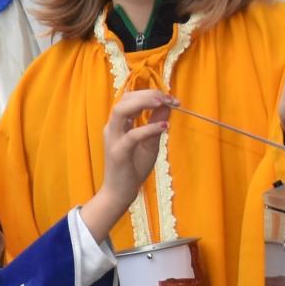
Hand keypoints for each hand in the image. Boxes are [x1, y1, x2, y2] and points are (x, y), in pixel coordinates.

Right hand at [81, 88, 169, 242]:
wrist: (120, 192)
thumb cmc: (133, 168)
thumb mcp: (149, 142)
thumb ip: (155, 124)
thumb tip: (168, 106)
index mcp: (119, 124)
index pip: (130, 98)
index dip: (151, 93)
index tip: (172, 98)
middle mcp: (112, 127)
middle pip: (124, 99)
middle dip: (148, 94)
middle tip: (169, 98)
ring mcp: (113, 139)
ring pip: (121, 111)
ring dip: (142, 103)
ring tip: (162, 103)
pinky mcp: (118, 152)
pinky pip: (132, 136)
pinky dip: (148, 128)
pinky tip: (164, 127)